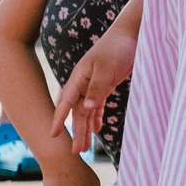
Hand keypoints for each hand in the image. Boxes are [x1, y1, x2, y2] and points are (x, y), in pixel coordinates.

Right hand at [55, 20, 136, 150]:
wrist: (131, 34)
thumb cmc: (117, 48)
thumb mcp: (107, 68)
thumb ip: (97, 88)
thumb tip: (85, 109)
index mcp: (79, 78)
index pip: (66, 102)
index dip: (60, 119)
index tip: (53, 134)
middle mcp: (83, 83)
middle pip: (77, 111)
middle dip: (76, 131)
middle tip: (76, 152)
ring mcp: (93, 85)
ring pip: (86, 111)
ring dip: (85, 128)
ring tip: (83, 147)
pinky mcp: (105, 85)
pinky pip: (97, 105)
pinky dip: (96, 117)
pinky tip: (96, 129)